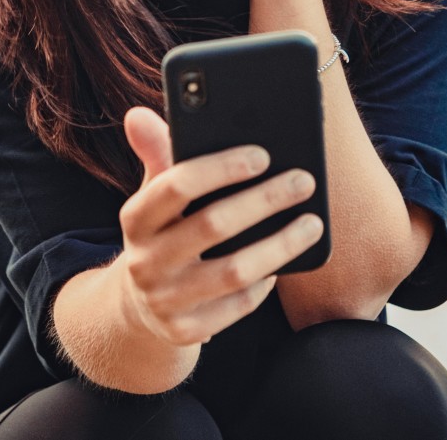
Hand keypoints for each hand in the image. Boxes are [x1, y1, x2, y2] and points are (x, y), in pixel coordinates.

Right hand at [115, 106, 323, 346]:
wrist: (140, 306)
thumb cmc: (162, 233)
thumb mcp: (155, 196)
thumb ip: (158, 154)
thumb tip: (138, 114)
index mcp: (135, 218)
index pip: (177, 185)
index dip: (222, 167)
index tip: (263, 155)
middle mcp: (144, 261)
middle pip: (213, 225)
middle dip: (265, 200)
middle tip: (303, 181)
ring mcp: (164, 300)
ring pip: (234, 271)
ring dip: (280, 245)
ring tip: (312, 223)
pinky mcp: (185, 332)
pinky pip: (238, 306)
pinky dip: (264, 284)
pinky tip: (282, 264)